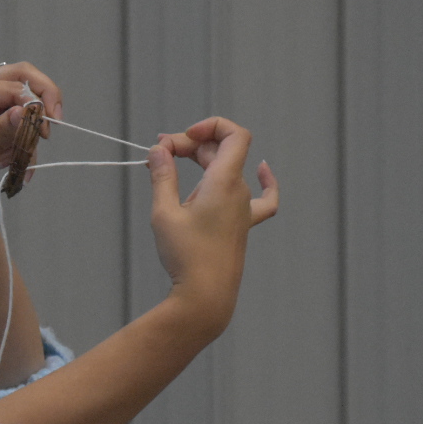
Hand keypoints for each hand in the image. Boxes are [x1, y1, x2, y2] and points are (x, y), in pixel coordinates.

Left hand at [0, 62, 63, 222]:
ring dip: (33, 134)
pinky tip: (20, 170)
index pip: (10, 83)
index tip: (44, 126)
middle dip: (44, 98)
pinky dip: (28, 148)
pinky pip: (26, 129)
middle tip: (55, 121)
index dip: (32, 100)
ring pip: (29, 105)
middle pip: (24, 78)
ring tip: (22, 162)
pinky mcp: (3, 125)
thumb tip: (25, 110)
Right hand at [145, 116, 278, 330]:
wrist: (206, 297)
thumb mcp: (164, 213)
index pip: (232, 134)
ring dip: (202, 161)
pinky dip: (265, 180)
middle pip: (220, 151)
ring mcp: (244, 209)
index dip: (209, 126)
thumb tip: (160, 150)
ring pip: (228, 170)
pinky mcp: (242, 226)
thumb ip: (162, 176)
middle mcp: (239, 192)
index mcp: (224, 182)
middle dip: (188, 145)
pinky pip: (262, 198)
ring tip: (171, 166)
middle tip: (158, 155)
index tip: (179, 140)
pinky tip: (262, 171)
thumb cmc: (185, 257)